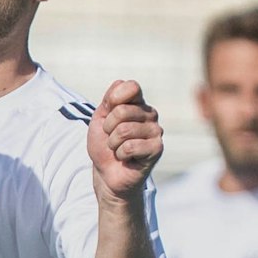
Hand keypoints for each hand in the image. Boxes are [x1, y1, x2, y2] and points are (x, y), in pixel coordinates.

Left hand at [87, 80, 161, 201]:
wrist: (107, 174)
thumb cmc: (104, 145)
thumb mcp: (100, 118)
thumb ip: (110, 99)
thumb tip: (122, 83)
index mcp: (138, 103)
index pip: (131, 87)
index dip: (113, 99)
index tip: (107, 114)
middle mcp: (150, 114)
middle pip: (121, 111)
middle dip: (108, 128)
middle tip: (111, 138)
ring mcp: (156, 131)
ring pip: (124, 130)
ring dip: (113, 144)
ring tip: (118, 149)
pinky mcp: (157, 148)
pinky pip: (130, 146)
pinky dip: (120, 154)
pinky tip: (126, 158)